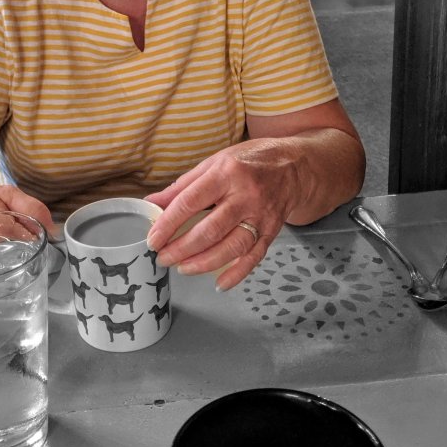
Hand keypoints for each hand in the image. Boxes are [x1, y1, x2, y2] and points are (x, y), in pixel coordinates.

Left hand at [145, 140, 304, 290]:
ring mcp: (261, 215)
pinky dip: (236, 274)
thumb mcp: (213, 163)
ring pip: (232, 247)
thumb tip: (152, 203)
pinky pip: (254, 257)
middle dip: (182, 248)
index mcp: (225, 173)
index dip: (168, 224)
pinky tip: (219, 284)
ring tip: (182, 268)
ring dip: (204, 263)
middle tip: (163, 258)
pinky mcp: (272, 231)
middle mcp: (245, 195)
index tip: (153, 240)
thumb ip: (183, 186)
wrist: (294, 166)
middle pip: (210, 230)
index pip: (190, 202)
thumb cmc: (248, 161)